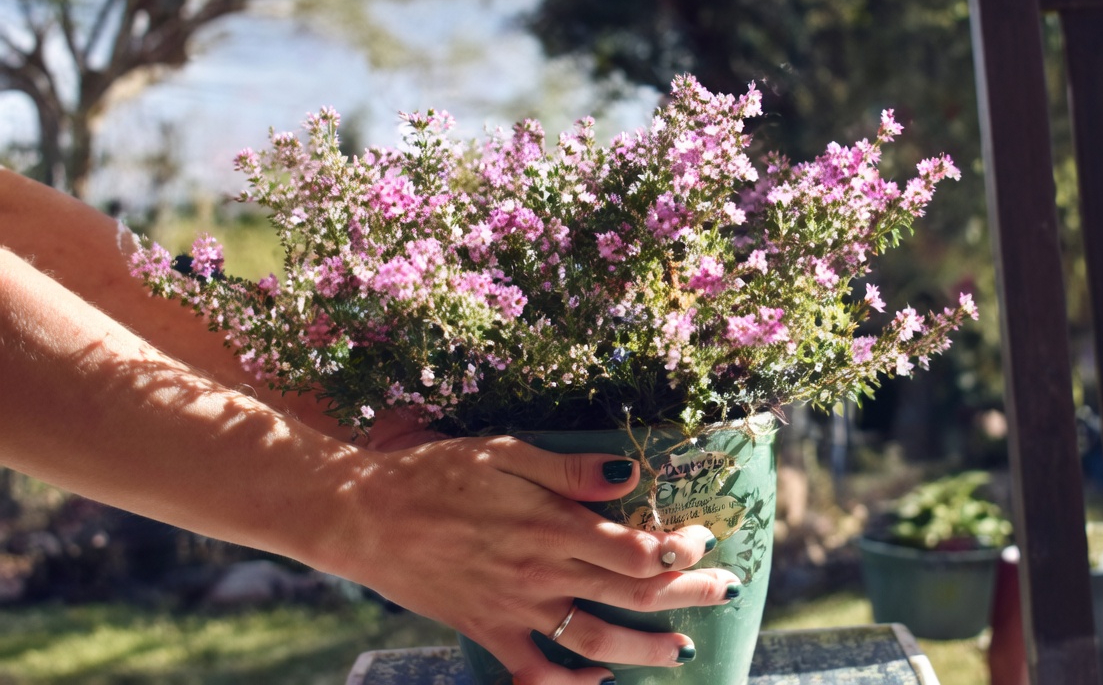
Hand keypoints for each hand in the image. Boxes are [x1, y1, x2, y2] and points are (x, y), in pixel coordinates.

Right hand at [322, 436, 739, 684]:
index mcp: (550, 526)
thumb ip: (569, 469)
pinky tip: (598, 681)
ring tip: (683, 651)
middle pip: (629, 593)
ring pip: (594, 639)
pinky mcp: (487, 630)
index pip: (635, 548)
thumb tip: (630, 474)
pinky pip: (534, 672)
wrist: (364, 516)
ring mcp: (514, 609)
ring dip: (645, 648)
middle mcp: (540, 573)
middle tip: (727, 590)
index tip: (702, 537)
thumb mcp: (505, 453)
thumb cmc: (435, 474)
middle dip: (687, 594)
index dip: (678, 548)